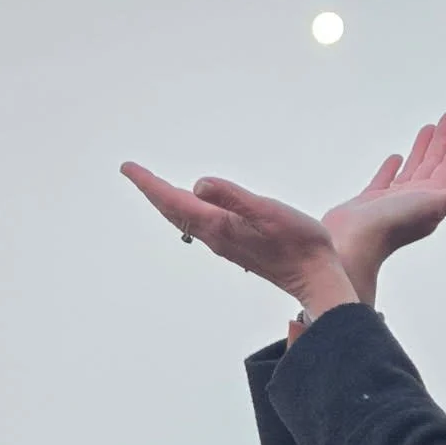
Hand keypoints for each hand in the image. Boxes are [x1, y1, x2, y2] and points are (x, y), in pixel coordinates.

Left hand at [120, 162, 355, 313]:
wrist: (316, 276)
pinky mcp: (238, 247)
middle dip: (153, 191)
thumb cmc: (300, 243)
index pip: (174, 201)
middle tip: (134, 173)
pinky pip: (202, 226)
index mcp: (219, 225)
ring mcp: (226, 244)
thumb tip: (198, 185)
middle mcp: (216, 237)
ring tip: (156, 188)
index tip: (128, 168)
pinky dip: (188, 212)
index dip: (150, 184)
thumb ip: (233, 198)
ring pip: (187, 220)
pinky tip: (194, 207)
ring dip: (169, 203)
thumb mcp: (267, 212)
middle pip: (174, 212)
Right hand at [321, 111, 445, 279]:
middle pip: (437, 164)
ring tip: (428, 128)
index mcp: (434, 200)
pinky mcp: (370, 202)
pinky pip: (386, 180)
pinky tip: (396, 157)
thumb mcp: (434, 204)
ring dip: (423, 149)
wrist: (352, 244)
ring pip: (414, 169)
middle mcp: (417, 201)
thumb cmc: (393, 225)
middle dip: (445, 140)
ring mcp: (393, 202)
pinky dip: (393, 168)